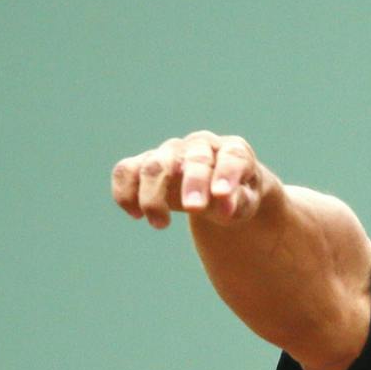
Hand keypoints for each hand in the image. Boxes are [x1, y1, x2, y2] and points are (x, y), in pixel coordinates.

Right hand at [111, 131, 276, 229]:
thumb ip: (238, 202)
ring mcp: (171, 152)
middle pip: (194, 158)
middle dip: (194, 183)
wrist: (217, 190)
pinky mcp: (146, 163)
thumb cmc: (235, 196)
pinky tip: (135, 214)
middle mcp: (201, 145)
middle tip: (194, 210)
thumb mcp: (245, 202)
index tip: (221, 196)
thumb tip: (224, 207)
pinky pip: (126, 170)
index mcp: (233, 150)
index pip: (232, 157)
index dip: (226, 174)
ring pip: (155, 165)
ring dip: (154, 196)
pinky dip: (125, 191)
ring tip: (161, 224)